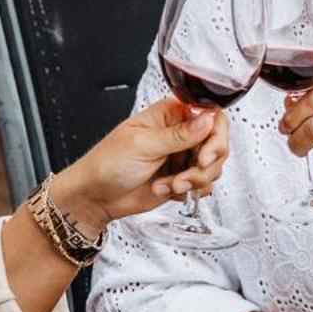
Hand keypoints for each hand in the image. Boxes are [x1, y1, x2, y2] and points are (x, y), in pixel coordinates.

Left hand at [51, 97, 231, 230]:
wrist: (95, 196)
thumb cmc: (107, 163)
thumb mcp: (143, 145)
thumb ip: (179, 135)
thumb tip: (207, 119)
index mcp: (170, 115)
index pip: (210, 115)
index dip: (215, 135)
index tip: (206, 155)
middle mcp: (179, 134)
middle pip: (216, 143)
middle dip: (205, 164)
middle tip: (186, 176)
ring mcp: (181, 157)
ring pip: (212, 167)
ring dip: (194, 180)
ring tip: (170, 184)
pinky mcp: (181, 178)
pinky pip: (202, 184)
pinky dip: (188, 191)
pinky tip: (165, 190)